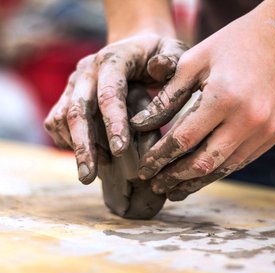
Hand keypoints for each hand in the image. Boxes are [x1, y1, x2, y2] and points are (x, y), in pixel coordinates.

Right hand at [44, 34, 186, 183]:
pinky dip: (66, 141)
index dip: (113, 123)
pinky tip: (87, 155)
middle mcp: (87, 71)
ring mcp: (74, 84)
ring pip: (62, 118)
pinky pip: (56, 121)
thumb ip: (170, 60)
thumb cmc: (156, 54)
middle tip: (88, 177)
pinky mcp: (67, 95)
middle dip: (84, 146)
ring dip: (75, 147)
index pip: (109, 93)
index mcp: (113, 60)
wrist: (134, 47)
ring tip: (93, 170)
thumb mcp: (172, 50)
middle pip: (77, 110)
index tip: (120, 152)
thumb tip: (158, 69)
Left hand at [131, 2, 274, 199]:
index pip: (183, 139)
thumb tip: (141, 123)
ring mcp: (265, 131)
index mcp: (224, 97)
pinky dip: (217, 172)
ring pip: (222, 169)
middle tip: (154, 185)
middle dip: (174, 177)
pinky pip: (240, 162)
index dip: (159, 158)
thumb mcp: (195, 61)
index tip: (143, 169)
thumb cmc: (235, 44)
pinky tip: (200, 176)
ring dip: (195, 182)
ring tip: (174, 191)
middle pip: (202, 162)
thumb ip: (167, 96)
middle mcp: (248, 120)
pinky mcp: (273, 135)